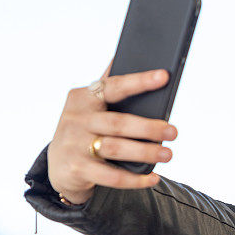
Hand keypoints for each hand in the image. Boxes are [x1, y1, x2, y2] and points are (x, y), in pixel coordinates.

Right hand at [47, 57, 177, 204]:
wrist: (60, 164)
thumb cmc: (87, 127)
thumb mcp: (92, 105)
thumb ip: (110, 85)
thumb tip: (127, 55)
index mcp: (84, 97)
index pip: (115, 86)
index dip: (140, 81)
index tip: (165, 76)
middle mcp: (76, 119)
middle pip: (119, 123)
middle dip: (150, 128)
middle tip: (174, 132)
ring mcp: (74, 144)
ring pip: (116, 148)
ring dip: (146, 152)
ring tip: (168, 154)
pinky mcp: (76, 169)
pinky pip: (111, 176)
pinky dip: (135, 179)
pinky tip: (153, 177)